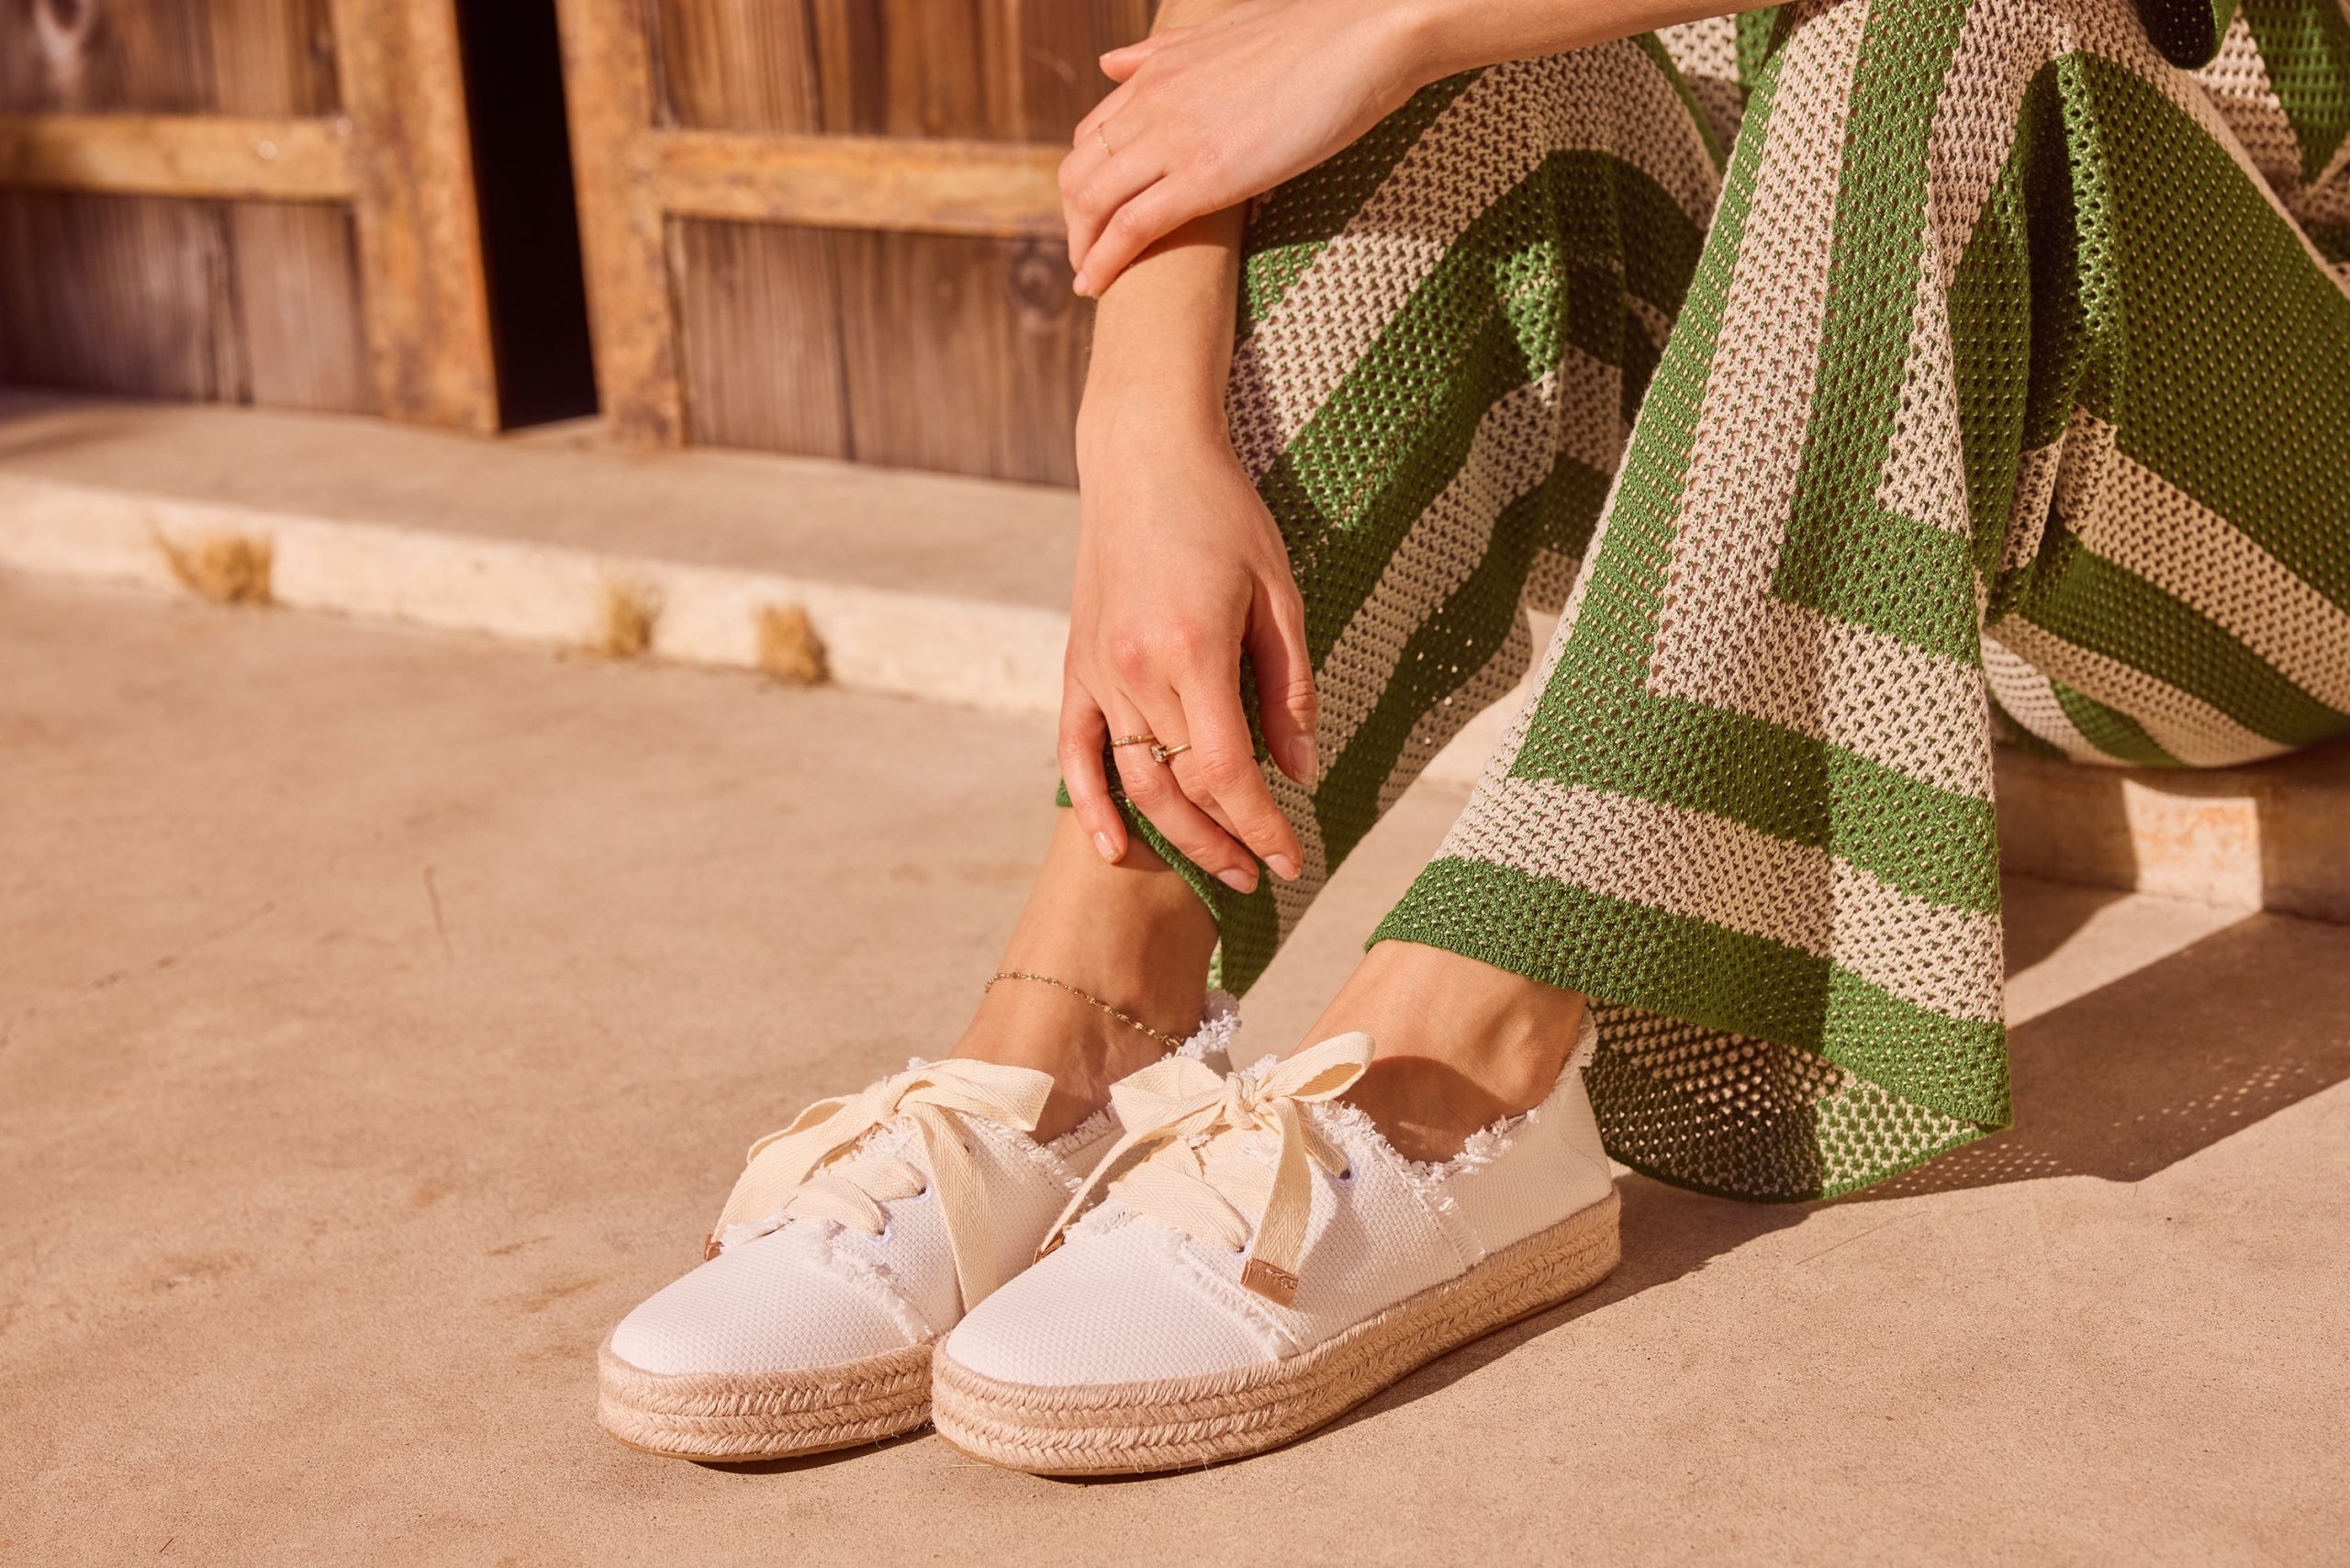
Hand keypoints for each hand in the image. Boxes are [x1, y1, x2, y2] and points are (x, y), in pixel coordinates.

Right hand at [1060, 403, 1318, 892]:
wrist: (1145, 455)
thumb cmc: (1225, 513)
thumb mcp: (1280, 594)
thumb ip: (1289, 688)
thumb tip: (1300, 770)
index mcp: (1193, 652)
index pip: (1227, 773)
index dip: (1262, 827)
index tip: (1294, 861)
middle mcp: (1136, 671)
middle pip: (1181, 788)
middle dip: (1227, 843)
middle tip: (1263, 876)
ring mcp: (1099, 670)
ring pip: (1134, 780)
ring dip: (1177, 835)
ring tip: (1220, 867)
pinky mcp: (1077, 664)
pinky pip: (1075, 750)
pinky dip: (1088, 805)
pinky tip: (1113, 848)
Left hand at [1062, 0, 1428, 295]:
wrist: (1366, 31)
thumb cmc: (1316, 33)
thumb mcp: (1223, 32)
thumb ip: (1164, 52)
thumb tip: (1111, 63)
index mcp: (1157, 70)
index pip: (1091, 134)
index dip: (1083, 181)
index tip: (1090, 215)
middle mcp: (1152, 101)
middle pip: (1079, 172)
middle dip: (1073, 223)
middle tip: (1085, 260)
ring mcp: (1174, 137)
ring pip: (1092, 201)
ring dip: (1082, 249)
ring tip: (1087, 282)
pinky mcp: (1205, 175)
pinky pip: (1130, 226)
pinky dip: (1103, 262)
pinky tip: (1096, 288)